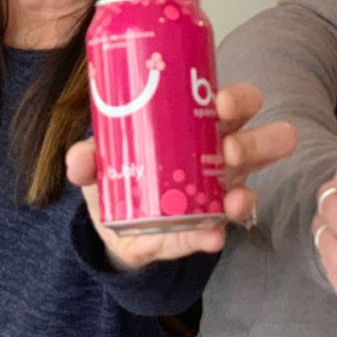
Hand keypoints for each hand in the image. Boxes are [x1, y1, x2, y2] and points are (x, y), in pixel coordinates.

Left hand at [67, 82, 296, 271]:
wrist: (119, 227)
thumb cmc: (124, 173)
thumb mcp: (102, 160)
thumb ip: (88, 156)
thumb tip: (81, 159)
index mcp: (201, 124)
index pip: (234, 103)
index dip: (238, 99)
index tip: (221, 103)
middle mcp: (221, 154)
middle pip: (255, 139)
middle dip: (253, 143)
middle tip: (230, 150)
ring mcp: (220, 192)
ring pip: (250, 185)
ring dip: (247, 190)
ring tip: (234, 198)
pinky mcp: (207, 228)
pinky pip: (220, 230)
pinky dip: (215, 235)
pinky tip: (211, 236)